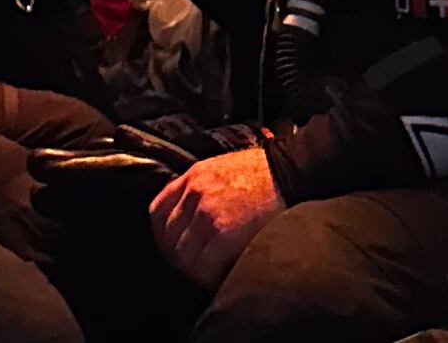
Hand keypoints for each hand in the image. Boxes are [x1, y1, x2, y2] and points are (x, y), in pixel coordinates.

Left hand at [150, 146, 282, 288]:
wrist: (292, 173)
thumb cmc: (263, 174)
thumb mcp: (222, 169)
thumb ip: (201, 189)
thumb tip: (189, 220)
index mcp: (193, 176)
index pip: (156, 211)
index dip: (162, 235)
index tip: (173, 248)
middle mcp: (195, 193)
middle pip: (167, 238)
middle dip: (178, 257)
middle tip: (194, 268)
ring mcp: (207, 214)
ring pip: (182, 257)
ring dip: (194, 270)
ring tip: (210, 275)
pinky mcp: (224, 234)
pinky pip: (202, 267)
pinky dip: (208, 279)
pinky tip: (221, 278)